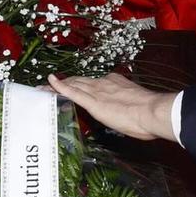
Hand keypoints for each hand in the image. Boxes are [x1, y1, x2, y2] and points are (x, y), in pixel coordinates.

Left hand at [48, 73, 177, 141]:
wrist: (153, 112)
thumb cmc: (151, 114)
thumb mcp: (138, 107)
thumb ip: (128, 108)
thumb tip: (130, 115)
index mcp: (116, 84)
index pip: (93, 83)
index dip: (81, 84)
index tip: (74, 85)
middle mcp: (104, 84)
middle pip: (79, 82)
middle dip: (64, 83)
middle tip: (50, 84)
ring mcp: (97, 92)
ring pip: (72, 86)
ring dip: (56, 86)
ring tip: (42, 87)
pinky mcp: (93, 102)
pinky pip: (72, 92)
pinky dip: (59, 87)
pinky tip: (49, 83)